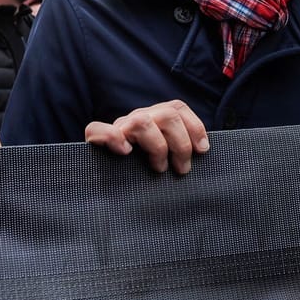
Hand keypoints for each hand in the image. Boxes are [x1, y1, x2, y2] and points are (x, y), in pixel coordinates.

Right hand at [85, 99, 209, 173]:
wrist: (107, 191)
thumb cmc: (145, 177)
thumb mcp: (169, 161)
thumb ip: (181, 151)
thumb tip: (205, 149)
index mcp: (155, 120)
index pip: (177, 108)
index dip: (194, 126)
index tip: (203, 150)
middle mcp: (137, 119)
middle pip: (167, 114)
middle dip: (181, 143)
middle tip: (182, 169)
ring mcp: (117, 127)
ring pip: (142, 121)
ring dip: (157, 146)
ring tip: (159, 168)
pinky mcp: (95, 140)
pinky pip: (98, 129)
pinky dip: (113, 138)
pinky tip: (125, 152)